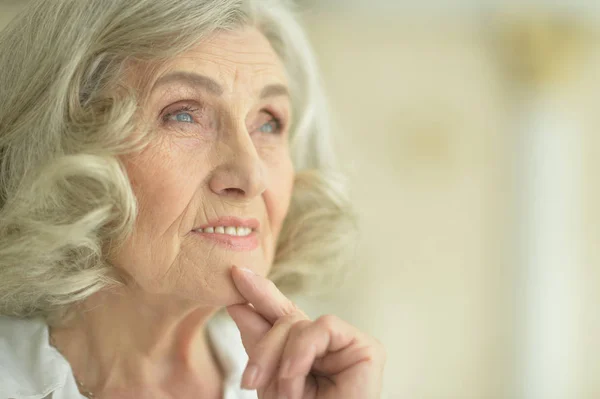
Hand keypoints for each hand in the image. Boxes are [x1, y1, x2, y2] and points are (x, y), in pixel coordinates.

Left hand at [227, 266, 385, 398]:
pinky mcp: (366, 348)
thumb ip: (260, 343)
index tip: (235, 275)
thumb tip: (238, 305)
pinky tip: (296, 377)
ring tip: (284, 395)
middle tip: (249, 380)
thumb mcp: (270, 383)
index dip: (259, 295)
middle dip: (262, 343)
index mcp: (304, 353)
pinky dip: (301, 353)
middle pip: (287, 317)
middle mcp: (326, 345)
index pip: (281, 316)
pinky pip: (322, 327)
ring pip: (300, 323)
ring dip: (281, 361)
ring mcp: (347, 345)